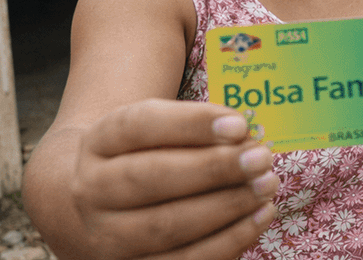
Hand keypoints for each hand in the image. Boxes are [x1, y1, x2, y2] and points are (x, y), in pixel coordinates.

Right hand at [67, 99, 278, 259]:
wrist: (103, 206)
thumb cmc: (149, 156)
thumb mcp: (159, 130)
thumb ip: (196, 128)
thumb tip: (244, 136)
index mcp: (100, 142)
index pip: (140, 125)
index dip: (191, 124)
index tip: (240, 125)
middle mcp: (92, 189)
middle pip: (151, 178)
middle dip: (214, 168)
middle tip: (261, 159)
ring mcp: (106, 236)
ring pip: (166, 225)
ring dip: (227, 206)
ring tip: (266, 186)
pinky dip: (228, 241)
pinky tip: (259, 217)